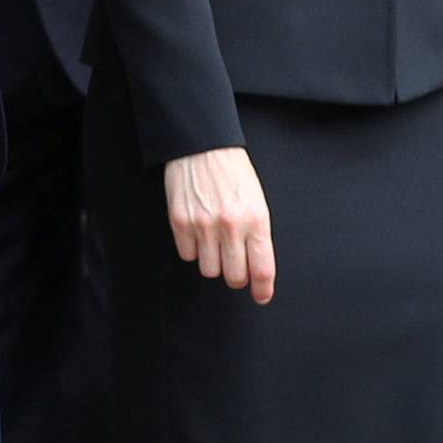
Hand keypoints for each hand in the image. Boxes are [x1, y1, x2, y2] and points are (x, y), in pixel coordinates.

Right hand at [164, 147, 275, 302]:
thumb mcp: (257, 201)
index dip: (262, 289)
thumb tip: (255, 266)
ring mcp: (203, 225)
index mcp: (256, 219)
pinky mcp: (180, 222)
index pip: (261, 268)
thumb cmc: (232, 172)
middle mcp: (230, 225)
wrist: (202, 147)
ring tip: (214, 243)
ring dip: (212, 262)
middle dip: (235, 276)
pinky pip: (187, 255)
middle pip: (233, 276)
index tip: (261, 296)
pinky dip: (192, 249)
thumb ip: (257, 234)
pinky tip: (197, 232)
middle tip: (235, 266)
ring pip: (208, 270)